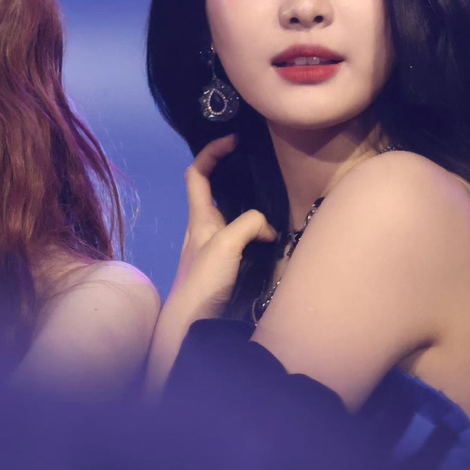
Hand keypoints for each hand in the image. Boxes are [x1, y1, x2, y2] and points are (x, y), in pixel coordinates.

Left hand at [146, 135, 276, 394]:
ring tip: (278, 204)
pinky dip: (260, 236)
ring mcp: (216, 249)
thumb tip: (270, 228)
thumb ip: (249, 224)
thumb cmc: (202, 282)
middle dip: (237, 178)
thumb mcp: (225, 244)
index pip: (197, 172)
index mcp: (199, 217)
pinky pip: (246, 241)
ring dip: (253, 210)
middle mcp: (205, 228)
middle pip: (218, 192)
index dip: (212, 152)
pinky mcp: (228, 268)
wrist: (192, 329)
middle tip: (263, 171)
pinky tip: (276, 241)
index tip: (234, 141)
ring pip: (236, 218)